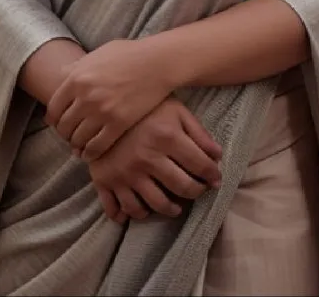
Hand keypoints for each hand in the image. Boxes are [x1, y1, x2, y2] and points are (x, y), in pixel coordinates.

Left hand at [46, 38, 173, 159]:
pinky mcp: (119, 123)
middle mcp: (86, 96)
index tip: (58, 124)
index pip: (53, 109)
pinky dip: (91, 153)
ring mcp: (102, 111)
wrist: (158, 61)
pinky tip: (91, 153)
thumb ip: (77, 66)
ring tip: (80, 147)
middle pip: (64, 126)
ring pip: (78, 139)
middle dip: (65, 134)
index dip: (53, 121)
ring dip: (77, 145)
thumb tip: (60, 75)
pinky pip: (97, 146)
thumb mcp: (97, 54)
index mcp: (77, 78)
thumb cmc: (129, 54)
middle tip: (70, 137)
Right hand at [90, 98, 222, 222]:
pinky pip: (122, 208)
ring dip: (169, 209)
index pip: (200, 166)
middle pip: (181, 189)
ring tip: (175, 206)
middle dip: (196, 192)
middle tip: (198, 191)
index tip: (216, 179)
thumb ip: (198, 132)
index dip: (213, 175)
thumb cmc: (145, 107)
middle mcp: (147, 158)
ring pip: (153, 205)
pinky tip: (143, 209)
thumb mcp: (175, 110)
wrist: (100, 104)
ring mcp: (125, 172)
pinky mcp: (105, 180)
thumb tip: (218, 155)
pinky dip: (133, 214)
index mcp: (166, 137)